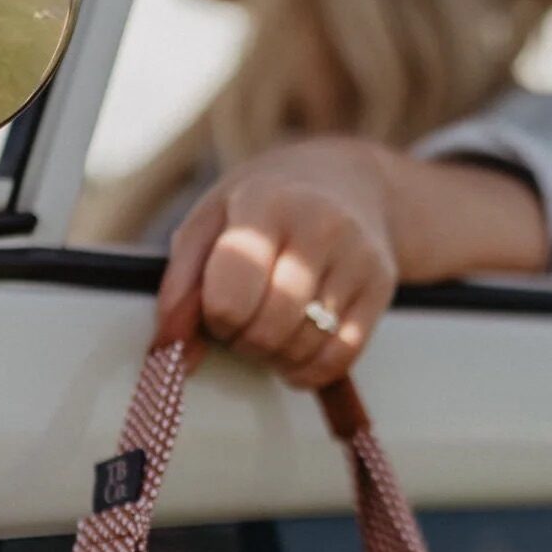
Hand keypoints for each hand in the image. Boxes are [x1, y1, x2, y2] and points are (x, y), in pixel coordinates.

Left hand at [155, 138, 398, 388]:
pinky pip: (342, 356)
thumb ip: (180, 287)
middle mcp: (320, 227)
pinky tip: (297, 351)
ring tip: (270, 329)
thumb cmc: (261, 206)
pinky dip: (310, 370)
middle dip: (244, 341)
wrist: (343, 181)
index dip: (214, 320)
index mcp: (266, 205)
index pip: (229, 300)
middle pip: (268, 330)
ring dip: (276, 356)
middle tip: (241, 324)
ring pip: (305, 348)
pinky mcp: (382, 286)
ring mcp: (357, 256)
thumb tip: (169, 354)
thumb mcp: (208, 223)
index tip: (216, 308)